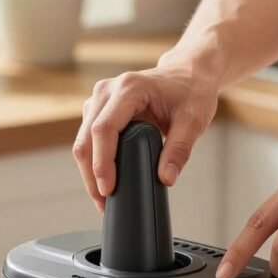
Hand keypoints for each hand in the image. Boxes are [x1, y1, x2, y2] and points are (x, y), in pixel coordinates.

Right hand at [73, 55, 218, 209]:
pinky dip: (93, 161)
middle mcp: (107, 91)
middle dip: (91, 174)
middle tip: (104, 203)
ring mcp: (100, 99)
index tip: (108, 189)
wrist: (187, 74)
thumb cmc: (191, 91)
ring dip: (89, 170)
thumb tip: (166, 179)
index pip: (104, 129)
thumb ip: (180, 149)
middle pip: (86, 137)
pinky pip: (88, 138)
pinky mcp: (99, 109)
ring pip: (83, 140)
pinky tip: (103, 180)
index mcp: (129, 89)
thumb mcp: (194, 120)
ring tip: (103, 198)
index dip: (102, 162)